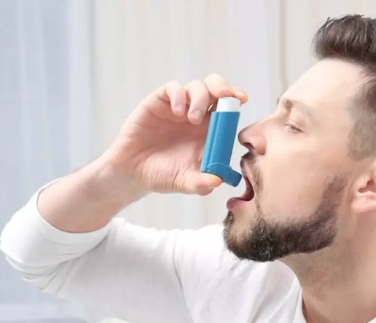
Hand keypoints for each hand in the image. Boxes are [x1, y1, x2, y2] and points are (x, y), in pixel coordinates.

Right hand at [105, 74, 248, 195]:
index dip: (236, 99)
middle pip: (216, 88)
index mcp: (209, 131)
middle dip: (223, 87)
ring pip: (196, 86)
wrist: (132, 173)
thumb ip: (201, 183)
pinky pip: (172, 88)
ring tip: (191, 118)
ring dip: (200, 98)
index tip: (242, 99)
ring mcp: (178, 107)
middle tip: (224, 96)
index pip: (228, 108)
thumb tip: (217, 181)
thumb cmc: (162, 176)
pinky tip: (176, 111)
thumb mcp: (184, 182)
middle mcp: (196, 115)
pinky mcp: (158, 102)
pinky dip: (178, 95)